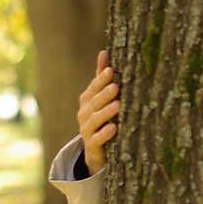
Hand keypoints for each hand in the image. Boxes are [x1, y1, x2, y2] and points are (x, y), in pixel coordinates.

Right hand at [77, 49, 119, 175]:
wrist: (95, 151)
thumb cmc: (101, 118)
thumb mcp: (100, 98)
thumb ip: (101, 77)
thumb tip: (104, 52)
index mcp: (87, 101)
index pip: (93, 88)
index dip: (101, 80)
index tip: (111, 71)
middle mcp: (84, 114)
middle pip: (93, 102)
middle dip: (104, 94)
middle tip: (116, 86)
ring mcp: (87, 130)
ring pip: (94, 120)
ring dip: (106, 112)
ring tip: (118, 105)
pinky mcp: (92, 146)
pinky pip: (97, 139)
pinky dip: (104, 134)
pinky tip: (114, 129)